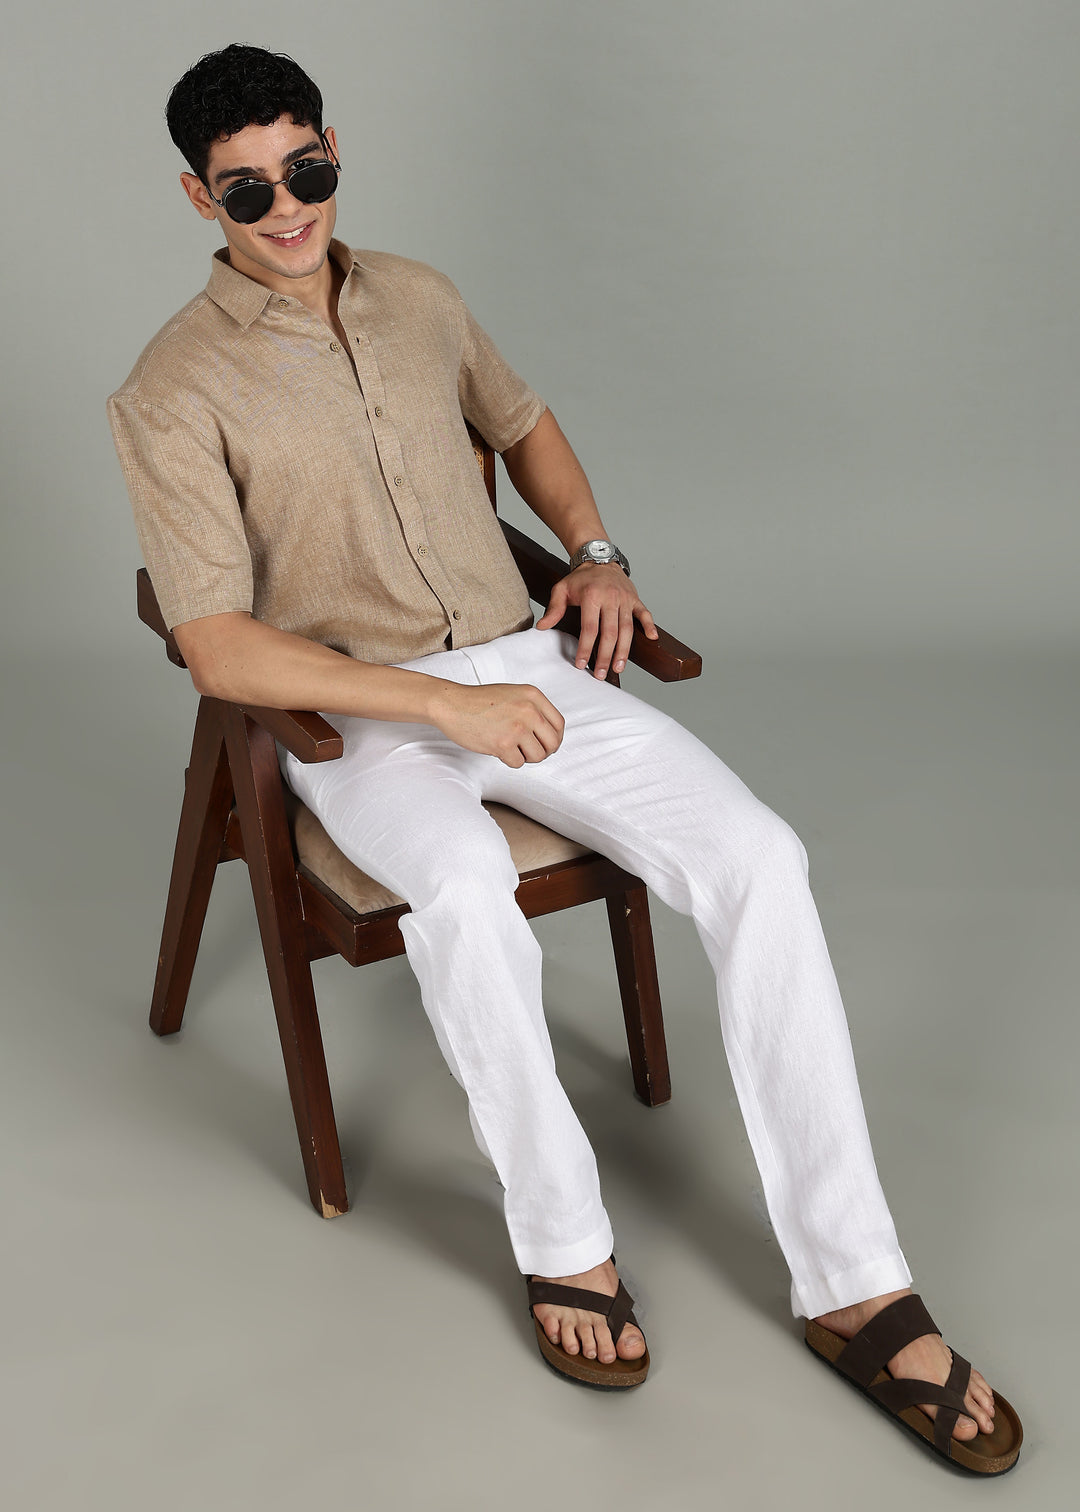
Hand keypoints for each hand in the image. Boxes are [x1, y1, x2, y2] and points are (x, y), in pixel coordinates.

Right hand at [428, 681, 564, 766]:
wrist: (452, 704)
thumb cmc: (479, 701)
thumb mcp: (513, 694)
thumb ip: (533, 709)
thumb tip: (550, 734)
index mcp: (533, 696)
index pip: (559, 724)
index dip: (554, 738)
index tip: (547, 744)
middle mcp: (528, 710)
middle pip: (553, 743)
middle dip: (543, 751)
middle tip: (530, 751)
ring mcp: (517, 727)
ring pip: (537, 756)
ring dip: (525, 757)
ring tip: (511, 747)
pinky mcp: (503, 743)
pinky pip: (518, 763)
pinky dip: (509, 760)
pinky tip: (498, 748)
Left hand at [536, 564, 658, 677]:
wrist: (599, 558)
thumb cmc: (580, 579)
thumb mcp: (561, 589)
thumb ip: (553, 609)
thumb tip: (541, 627)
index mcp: (592, 596)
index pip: (589, 628)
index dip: (585, 648)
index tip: (581, 664)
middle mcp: (610, 598)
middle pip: (610, 633)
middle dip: (605, 656)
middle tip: (600, 674)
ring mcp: (625, 599)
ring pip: (627, 629)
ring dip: (623, 651)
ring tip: (618, 668)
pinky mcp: (635, 599)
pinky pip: (645, 613)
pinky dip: (649, 626)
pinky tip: (652, 639)